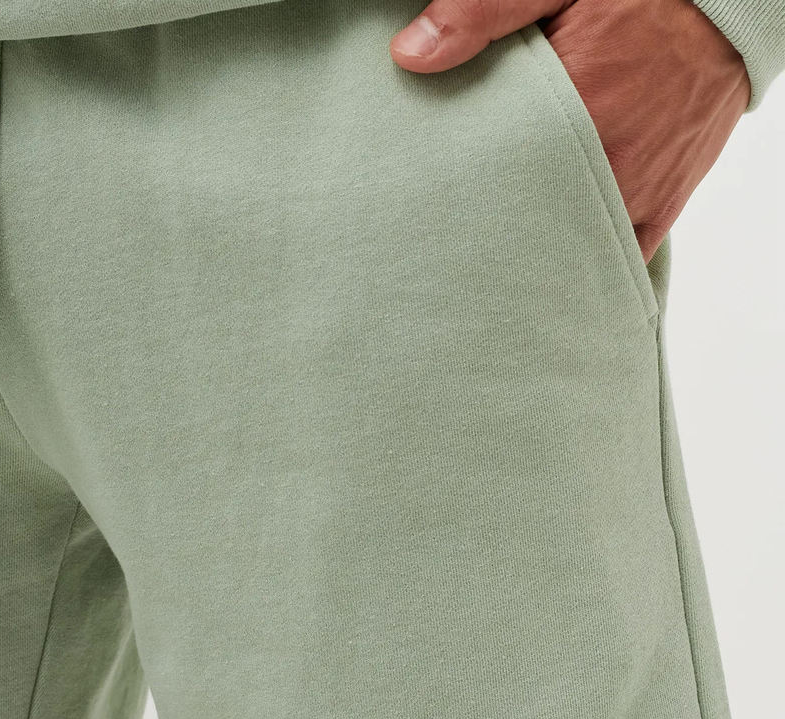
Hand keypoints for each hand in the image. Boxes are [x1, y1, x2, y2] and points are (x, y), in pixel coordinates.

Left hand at [390, 0, 750, 261]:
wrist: (731, 4)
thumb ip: (484, 13)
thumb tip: (411, 55)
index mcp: (574, 111)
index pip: (496, 181)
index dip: (459, 202)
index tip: (430, 212)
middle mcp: (609, 163)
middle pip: (528, 224)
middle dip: (491, 232)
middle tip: (453, 240)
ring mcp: (639, 190)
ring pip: (569, 245)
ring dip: (535, 250)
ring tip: (496, 255)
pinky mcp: (664, 202)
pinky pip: (620, 254)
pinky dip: (585, 260)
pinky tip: (551, 268)